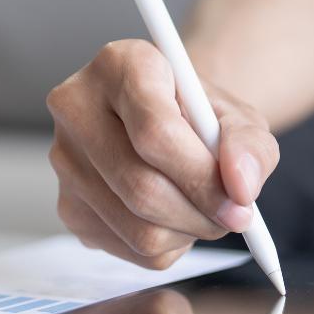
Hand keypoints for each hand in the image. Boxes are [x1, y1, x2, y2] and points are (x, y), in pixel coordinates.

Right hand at [46, 39, 279, 268]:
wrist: (171, 125)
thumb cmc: (202, 117)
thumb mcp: (238, 117)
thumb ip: (249, 145)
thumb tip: (242, 186)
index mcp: (120, 65)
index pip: (155, 132)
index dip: (202, 176)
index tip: (241, 200)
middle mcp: (76, 107)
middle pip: (141, 187)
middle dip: (201, 213)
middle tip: (235, 216)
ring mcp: (64, 160)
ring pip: (136, 227)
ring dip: (188, 232)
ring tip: (204, 208)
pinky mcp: (67, 205)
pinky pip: (128, 248)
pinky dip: (167, 245)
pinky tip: (175, 216)